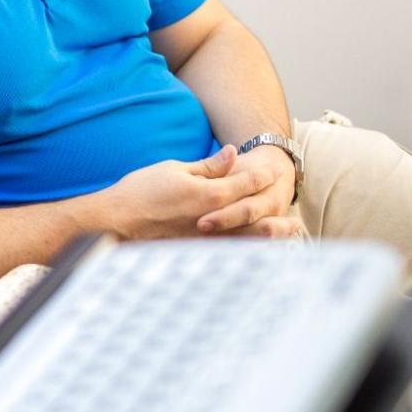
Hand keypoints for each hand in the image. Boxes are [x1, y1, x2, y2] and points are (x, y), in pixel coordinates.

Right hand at [100, 145, 284, 240]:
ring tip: (285, 243)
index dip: (261, 177)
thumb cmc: (140, 192)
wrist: (114, 222)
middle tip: (297, 223)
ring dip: (270, 241)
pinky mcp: (194, 253)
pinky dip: (248, 254)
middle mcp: (213, 221)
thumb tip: (233, 155)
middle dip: (278, 219)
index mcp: (209, 195)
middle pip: (256, 220)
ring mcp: (204, 240)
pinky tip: (257, 256)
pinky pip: (229, 255)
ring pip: (247, 242)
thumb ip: (208, 167)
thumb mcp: (174, 169)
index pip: (245, 184)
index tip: (274, 174)